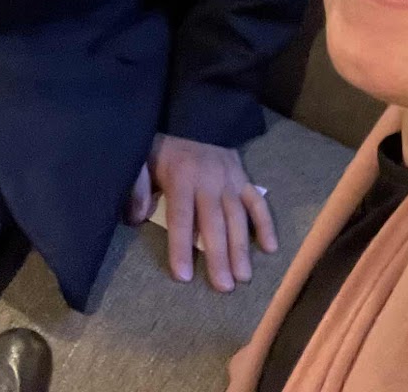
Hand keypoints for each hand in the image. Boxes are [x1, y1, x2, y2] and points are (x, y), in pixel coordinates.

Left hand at [126, 132, 276, 290]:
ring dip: (241, 247)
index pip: (181, 217)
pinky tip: (270, 247)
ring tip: (243, 277)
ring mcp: (230, 178)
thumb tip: (136, 217)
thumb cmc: (162, 151)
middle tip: (224, 287)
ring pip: (237, 215)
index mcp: (181, 176)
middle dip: (219, 255)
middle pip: (214, 222)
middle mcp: (209, 178)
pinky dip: (265, 223)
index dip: (181, 247)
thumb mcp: (141, 161)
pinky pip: (257, 201)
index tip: (183, 276)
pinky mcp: (243, 177)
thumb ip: (136, 187)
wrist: (191, 120)